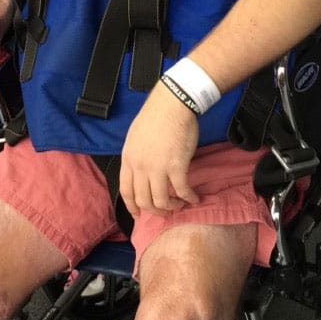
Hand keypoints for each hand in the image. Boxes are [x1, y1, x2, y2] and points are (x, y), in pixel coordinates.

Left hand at [120, 82, 199, 216]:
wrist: (172, 104)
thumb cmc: (156, 116)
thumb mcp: (135, 137)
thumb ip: (136, 155)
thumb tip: (141, 170)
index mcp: (128, 158)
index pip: (126, 191)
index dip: (132, 206)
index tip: (138, 215)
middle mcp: (140, 166)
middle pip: (143, 200)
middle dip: (155, 210)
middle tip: (165, 210)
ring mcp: (157, 167)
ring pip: (161, 200)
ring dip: (172, 207)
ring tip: (180, 204)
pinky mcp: (176, 166)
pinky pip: (181, 190)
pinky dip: (189, 198)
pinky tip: (195, 199)